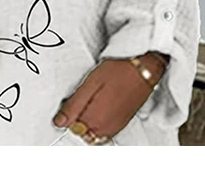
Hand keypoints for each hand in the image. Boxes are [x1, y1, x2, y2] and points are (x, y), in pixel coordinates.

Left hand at [52, 52, 168, 140]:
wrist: (144, 70)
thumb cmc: (118, 71)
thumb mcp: (90, 83)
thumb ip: (74, 105)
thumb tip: (60, 121)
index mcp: (95, 119)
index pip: (71, 130)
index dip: (66, 117)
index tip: (67, 107)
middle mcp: (106, 128)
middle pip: (82, 133)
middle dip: (76, 121)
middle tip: (78, 101)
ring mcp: (115, 127)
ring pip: (93, 134)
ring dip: (87, 122)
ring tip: (89, 101)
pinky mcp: (121, 124)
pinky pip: (104, 131)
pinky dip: (98, 122)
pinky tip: (99, 106)